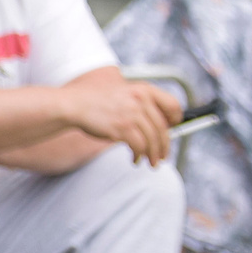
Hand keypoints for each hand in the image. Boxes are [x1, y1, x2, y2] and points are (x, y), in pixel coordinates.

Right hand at [62, 76, 181, 165]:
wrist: (75, 105)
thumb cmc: (99, 102)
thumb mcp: (126, 94)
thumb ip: (143, 104)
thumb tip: (162, 126)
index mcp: (144, 90)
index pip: (173, 105)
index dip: (176, 120)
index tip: (173, 130)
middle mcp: (141, 100)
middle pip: (163, 128)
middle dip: (164, 146)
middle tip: (162, 156)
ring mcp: (132, 113)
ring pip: (153, 140)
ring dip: (153, 155)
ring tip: (151, 162)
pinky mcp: (123, 128)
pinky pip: (139, 146)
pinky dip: (139, 156)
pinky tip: (135, 159)